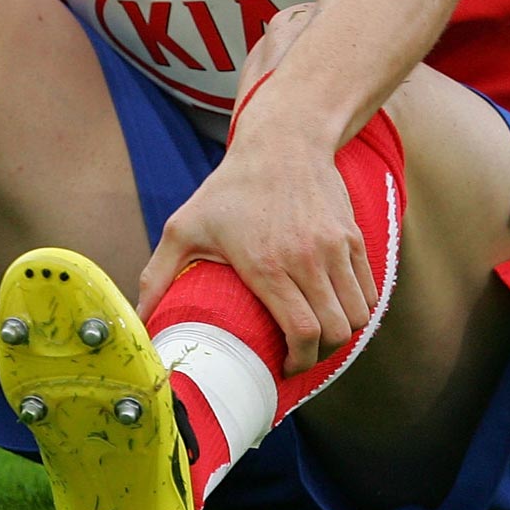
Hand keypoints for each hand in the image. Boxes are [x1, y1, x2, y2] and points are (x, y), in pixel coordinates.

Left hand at [137, 133, 376, 374]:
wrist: (282, 142)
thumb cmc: (230, 187)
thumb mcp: (184, 226)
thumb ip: (158, 275)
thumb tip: (139, 320)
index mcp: (267, 263)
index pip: (303, 332)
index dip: (299, 362)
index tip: (284, 368)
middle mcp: (307, 258)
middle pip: (336, 331)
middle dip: (320, 356)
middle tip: (300, 356)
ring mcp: (336, 247)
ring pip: (358, 315)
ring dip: (342, 335)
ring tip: (320, 337)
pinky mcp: (353, 237)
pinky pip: (370, 291)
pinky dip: (358, 310)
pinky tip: (336, 310)